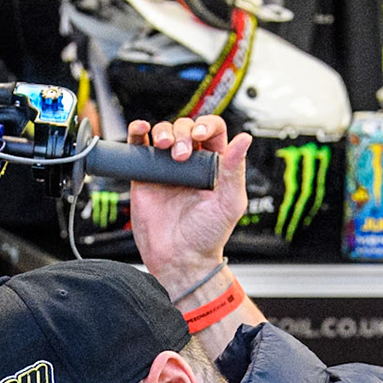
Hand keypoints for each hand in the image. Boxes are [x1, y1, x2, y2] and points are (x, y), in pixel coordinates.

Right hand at [125, 116, 252, 293]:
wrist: (178, 258)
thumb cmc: (207, 236)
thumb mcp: (229, 203)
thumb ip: (235, 170)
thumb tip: (245, 138)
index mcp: (215, 165)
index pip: (213, 130)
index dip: (207, 124)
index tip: (200, 135)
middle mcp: (191, 163)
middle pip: (185, 127)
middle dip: (182, 133)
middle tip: (181, 157)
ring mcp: (167, 168)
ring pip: (163, 132)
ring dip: (162, 131)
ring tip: (162, 147)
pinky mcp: (145, 175)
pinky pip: (139, 146)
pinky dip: (137, 132)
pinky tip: (141, 130)